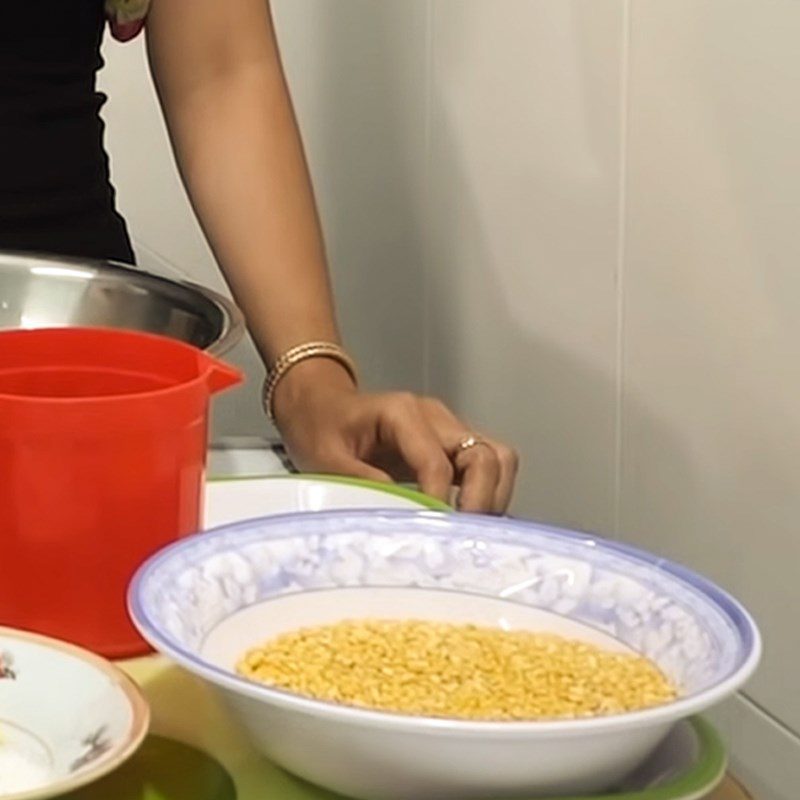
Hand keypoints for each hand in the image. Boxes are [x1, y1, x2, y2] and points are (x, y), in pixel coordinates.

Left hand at [272, 360, 518, 513]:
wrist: (319, 403)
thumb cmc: (319, 427)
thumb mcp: (326, 458)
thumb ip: (362, 482)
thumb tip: (405, 513)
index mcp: (404, 413)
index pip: (438, 462)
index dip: (439, 501)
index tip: (431, 533)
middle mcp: (437, 418)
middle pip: (487, 454)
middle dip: (483, 499)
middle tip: (463, 538)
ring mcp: (449, 430)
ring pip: (498, 459)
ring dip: (493, 496)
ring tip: (470, 532)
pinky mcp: (452, 447)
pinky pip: (487, 467)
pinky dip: (487, 495)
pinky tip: (467, 522)